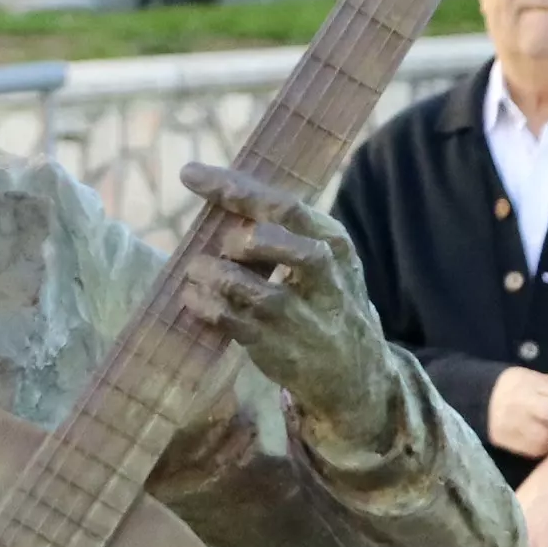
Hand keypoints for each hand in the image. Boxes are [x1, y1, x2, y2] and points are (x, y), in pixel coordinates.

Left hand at [177, 166, 403, 450]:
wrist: (357, 371)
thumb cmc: (326, 297)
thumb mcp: (325, 258)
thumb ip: (284, 228)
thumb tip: (220, 192)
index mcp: (335, 244)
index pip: (285, 207)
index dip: (235, 189)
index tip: (190, 176)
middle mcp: (327, 281)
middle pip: (287, 245)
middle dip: (245, 239)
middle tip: (224, 244)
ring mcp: (303, 319)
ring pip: (257, 290)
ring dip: (216, 274)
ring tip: (196, 269)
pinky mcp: (279, 349)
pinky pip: (235, 323)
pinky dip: (207, 306)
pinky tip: (193, 296)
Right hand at [486, 366, 547, 459]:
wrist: (483, 400)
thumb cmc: (518, 388)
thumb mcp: (534, 378)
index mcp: (527, 383)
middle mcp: (518, 402)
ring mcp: (511, 423)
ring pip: (545, 435)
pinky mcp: (507, 441)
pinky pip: (535, 448)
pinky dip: (546, 445)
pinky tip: (545, 438)